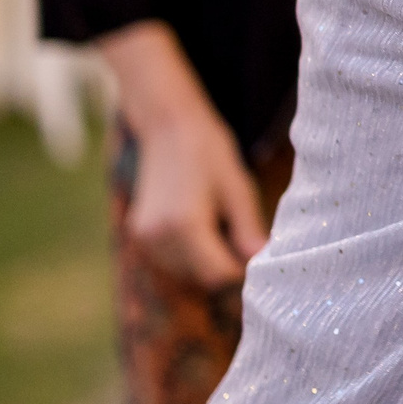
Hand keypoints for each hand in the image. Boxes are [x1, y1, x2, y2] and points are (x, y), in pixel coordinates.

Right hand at [99, 20, 266, 289]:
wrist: (168, 126)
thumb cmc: (209, 152)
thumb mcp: (239, 188)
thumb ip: (249, 230)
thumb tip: (263, 263)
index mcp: (185, 226)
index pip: (219, 275)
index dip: (243, 270)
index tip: (258, 254)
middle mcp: (158, 237)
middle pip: (202, 277)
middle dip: (226, 265)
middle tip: (242, 235)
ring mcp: (143, 237)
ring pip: (186, 272)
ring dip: (207, 261)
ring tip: (220, 223)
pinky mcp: (138, 234)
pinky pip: (171, 260)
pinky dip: (189, 254)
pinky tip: (201, 224)